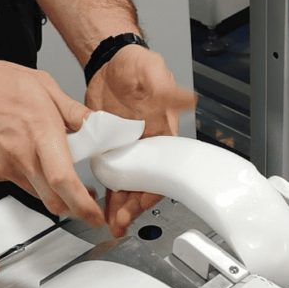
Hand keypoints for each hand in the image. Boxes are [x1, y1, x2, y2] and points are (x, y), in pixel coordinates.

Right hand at [0, 56, 103, 226]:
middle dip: (75, 209)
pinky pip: (19, 183)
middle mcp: (21, 155)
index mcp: (39, 131)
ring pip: (37, 194)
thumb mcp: (43, 85)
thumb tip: (95, 126)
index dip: (82, 204)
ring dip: (53, 192)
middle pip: (53, 200)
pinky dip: (32, 177)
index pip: (63, 180)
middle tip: (88, 206)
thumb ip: (73, 111)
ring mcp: (4, 167)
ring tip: (60, 172)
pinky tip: (30, 157)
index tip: (95, 215)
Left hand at [85, 44, 195, 236]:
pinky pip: (109, 176)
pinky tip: (100, 207)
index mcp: (162, 134)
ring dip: (120, 207)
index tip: (143, 202)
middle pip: (144, 185)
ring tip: (112, 224)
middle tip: (121, 222)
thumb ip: (166, 89)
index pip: (163, 170)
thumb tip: (187, 98)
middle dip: (134, 206)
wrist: (110, 63)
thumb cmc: (136, 67)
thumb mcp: (152, 75)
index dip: (154, 189)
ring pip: (127, 185)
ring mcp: (127, 150)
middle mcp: (147, 147)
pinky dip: (107, 194)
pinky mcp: (109, 149)